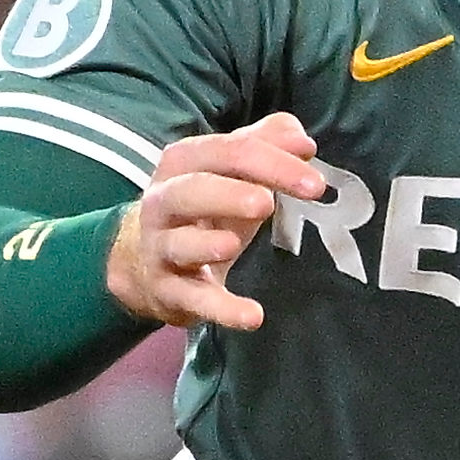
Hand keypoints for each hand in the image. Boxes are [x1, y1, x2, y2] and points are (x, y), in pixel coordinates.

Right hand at [109, 114, 330, 333]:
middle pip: (191, 190)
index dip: (272, 163)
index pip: (227, 152)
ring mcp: (161, 247)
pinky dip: (220, 308)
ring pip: (179, 243)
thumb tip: (302, 142)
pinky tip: (252, 317)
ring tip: (232, 245)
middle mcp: (164, 201)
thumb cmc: (203, 209)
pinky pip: (193, 299)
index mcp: (184, 162)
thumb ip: (266, 145)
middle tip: (267, 203)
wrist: (144, 261)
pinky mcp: (167, 290)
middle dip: (228, 194)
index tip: (315, 183)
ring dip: (204, 244)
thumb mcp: (229, 172)